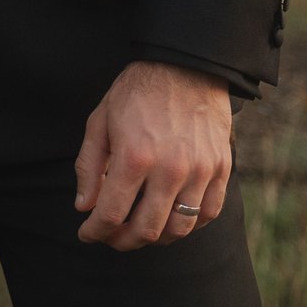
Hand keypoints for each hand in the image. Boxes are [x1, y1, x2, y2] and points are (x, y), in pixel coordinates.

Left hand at [72, 61, 233, 249]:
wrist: (185, 65)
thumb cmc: (137, 92)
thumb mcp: (100, 121)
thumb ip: (89, 167)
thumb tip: (84, 207)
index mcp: (135, 157)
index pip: (111, 215)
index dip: (95, 232)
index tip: (87, 233)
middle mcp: (170, 169)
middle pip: (146, 230)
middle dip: (123, 241)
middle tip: (112, 236)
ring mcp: (200, 171)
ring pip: (180, 229)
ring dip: (156, 237)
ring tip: (141, 228)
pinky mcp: (221, 167)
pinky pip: (209, 213)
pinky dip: (190, 224)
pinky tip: (173, 216)